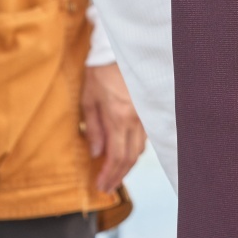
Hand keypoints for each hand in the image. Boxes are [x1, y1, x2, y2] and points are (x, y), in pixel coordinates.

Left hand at [80, 62, 145, 190]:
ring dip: (127, 165)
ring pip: (140, 149)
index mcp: (119, 118)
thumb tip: (97, 153)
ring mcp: (145, 115)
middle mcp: (136, 119)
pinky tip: (125, 154)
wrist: (118, 49)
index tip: (100, 186)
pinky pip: (144, 137)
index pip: (116, 157)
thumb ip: (94, 129)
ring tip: (115, 174)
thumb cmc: (100, 72)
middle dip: (118, 176)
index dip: (109, 175)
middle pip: (130, 158)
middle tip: (107, 187)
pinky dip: (134, 150)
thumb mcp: (89, 100)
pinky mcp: (148, 109)